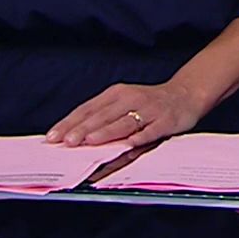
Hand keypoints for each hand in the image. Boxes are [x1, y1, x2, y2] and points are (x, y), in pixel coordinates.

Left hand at [45, 81, 202, 147]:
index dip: (69, 122)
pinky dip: (140, 137)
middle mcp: (131, 99)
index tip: (53, 136)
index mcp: (117, 93)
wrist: (185, 94)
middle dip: (83, 129)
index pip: (88, 108)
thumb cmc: (148, 102)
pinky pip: (151, 130)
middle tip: (67, 141)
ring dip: (106, 132)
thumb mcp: (123, 102)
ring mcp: (149, 110)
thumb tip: (72, 134)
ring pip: (124, 122)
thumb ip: (101, 116)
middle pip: (103, 115)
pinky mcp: (166, 121)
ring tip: (90, 141)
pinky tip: (129, 143)